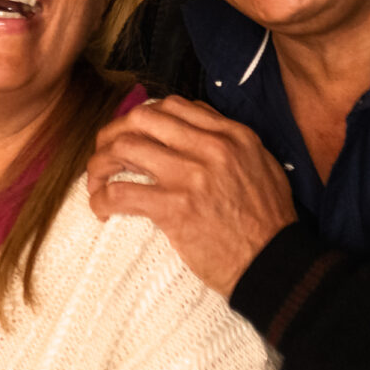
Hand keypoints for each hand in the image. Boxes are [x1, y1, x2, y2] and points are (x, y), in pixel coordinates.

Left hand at [85, 95, 296, 294]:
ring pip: (124, 148)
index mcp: (232, 135)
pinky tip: (100, 209)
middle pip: (142, 119)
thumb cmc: (268, 222)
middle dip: (113, 133)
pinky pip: (121, 192)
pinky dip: (101, 199)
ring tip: (96, 182)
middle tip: (104, 154)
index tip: (132, 134)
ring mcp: (191, 176)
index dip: (143, 117)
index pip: (173, 106)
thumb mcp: (261, 166)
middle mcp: (211, 148)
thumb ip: (229, 144)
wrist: (273, 263)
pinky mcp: (175, 208)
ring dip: (100, 164)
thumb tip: (191, 132)